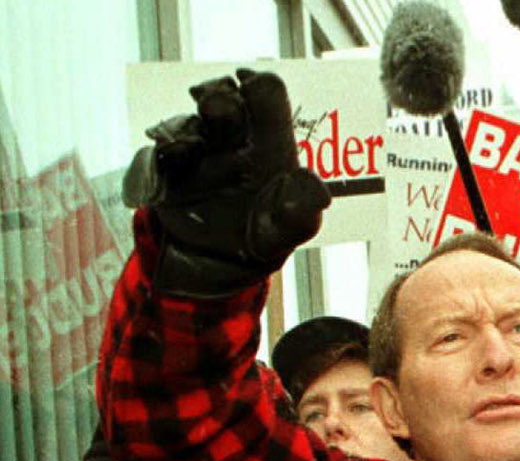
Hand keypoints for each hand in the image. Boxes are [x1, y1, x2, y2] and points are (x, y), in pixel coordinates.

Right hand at [123, 69, 329, 297]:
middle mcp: (230, 139)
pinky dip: (158, 158)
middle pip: (222, 100)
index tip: (250, 83)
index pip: (266, 98)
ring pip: (184, 126)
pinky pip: (153, 159)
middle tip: (216, 107)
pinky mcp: (163, 173)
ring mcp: (195, 153)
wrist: (218, 270)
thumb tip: (318, 189)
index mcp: (266, 141)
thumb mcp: (292, 228)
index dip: (259, 85)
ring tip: (184, 146)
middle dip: (218, 98)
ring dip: (184, 131)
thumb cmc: (264, 238)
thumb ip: (304, 208)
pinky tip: (166, 161)